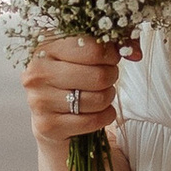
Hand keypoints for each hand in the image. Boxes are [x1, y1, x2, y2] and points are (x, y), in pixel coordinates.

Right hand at [20, 34, 131, 156]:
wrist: (51, 118)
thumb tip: (134, 52)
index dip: (110, 54)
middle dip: (111, 78)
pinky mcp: (47, 126)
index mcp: (45, 47)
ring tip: (100, 95)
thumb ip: (112, 45)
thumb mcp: (85, 56)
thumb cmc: (72, 81)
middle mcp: (37, 72)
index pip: (92, 47)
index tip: (110, 59)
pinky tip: (99, 113)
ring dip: (107, 98)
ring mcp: (39, 100)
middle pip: (98, 75)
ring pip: (97, 99)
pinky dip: (104, 117)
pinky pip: (92, 121)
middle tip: (107, 79)